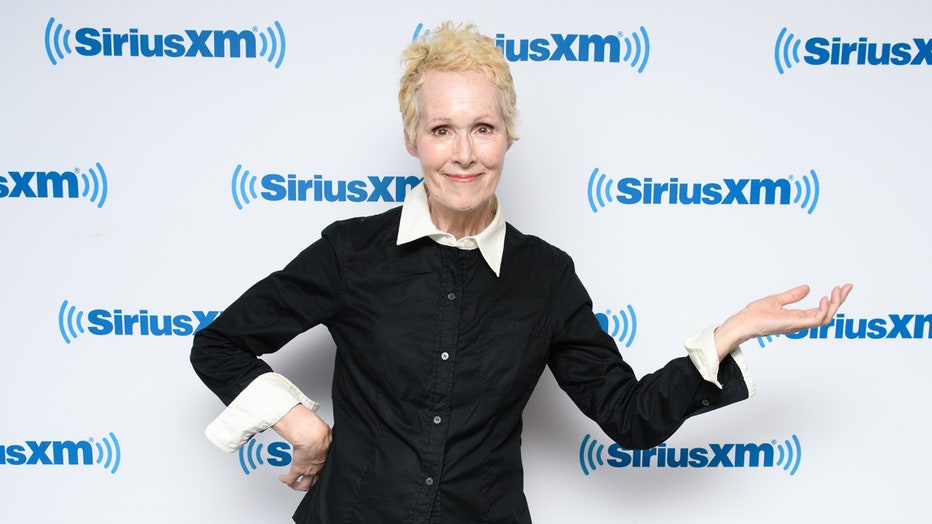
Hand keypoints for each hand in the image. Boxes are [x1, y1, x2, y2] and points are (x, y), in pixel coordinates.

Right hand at [272, 404, 331, 490]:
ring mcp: (307, 470)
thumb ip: (326, 438)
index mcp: (325, 459)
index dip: (320, 473)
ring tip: (293, 484)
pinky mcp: (297, 469)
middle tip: (306, 483)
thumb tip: (326, 434)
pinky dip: (286, 480)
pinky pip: (290, 479)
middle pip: (315, 482)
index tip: (317, 472)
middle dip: (310, 483)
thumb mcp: (326, 435)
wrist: (311, 436)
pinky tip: (283, 478)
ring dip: (298, 486)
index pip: (325, 470)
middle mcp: (317, 467)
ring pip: (304, 485)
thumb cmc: (320, 433)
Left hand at [714, 283, 852, 358]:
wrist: (744, 321)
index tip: (842, 287)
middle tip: (847, 287)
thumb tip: (807, 288)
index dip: (833, 299)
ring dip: (835, 304)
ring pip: (826, 317)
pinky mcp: (795, 325)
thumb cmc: (756, 314)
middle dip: (840, 300)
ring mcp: (799, 324)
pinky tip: (824, 298)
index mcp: (798, 316)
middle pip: (828, 313)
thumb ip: (793, 295)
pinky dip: (823, 310)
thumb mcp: (777, 300)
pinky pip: (816, 320)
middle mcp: (801, 322)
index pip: (821, 309)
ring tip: (838, 291)